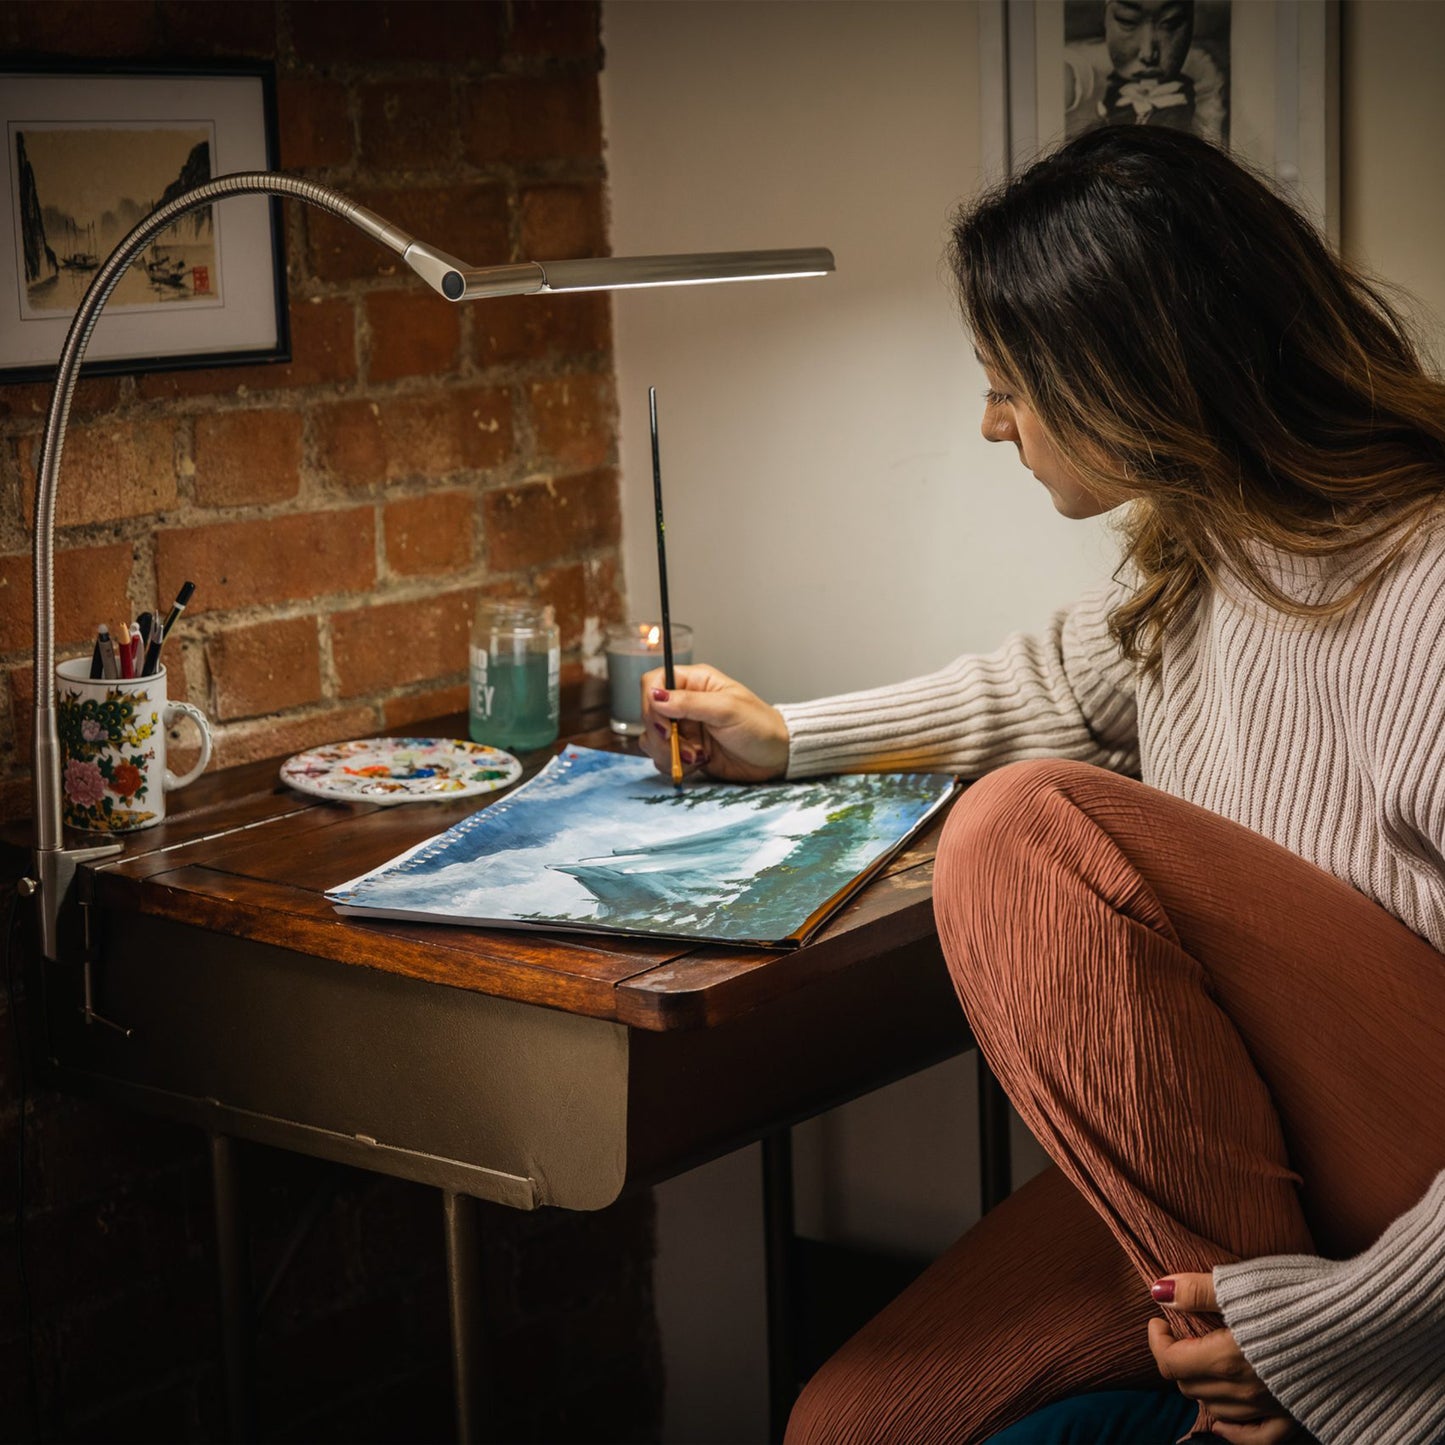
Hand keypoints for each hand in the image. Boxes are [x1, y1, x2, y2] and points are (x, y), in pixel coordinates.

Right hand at [639, 663, 789, 782]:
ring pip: (652, 739)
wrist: (776, 758)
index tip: (664, 725)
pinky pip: (663, 757)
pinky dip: (675, 765)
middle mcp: (684, 703)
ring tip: (698, 757)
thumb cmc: (760, 727)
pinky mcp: (685, 751)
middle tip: (689, 749)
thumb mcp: (727, 710)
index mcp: (695, 683)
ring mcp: (683, 728)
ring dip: (669, 753)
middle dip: (662, 737)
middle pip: (648, 715)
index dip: (651, 703)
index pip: (653, 682)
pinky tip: (698, 764)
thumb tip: (655, 696)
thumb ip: (690, 703)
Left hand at [1150, 1273, 1302, 1442]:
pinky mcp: (1297, 1416)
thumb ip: (1196, 1290)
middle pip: (1190, 1386)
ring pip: (1217, 1408)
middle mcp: (1247, 1390)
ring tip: (1201, 1359)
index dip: (1157, 1340)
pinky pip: (1256, 1437)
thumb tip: (1158, 1291)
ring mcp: (1273, 1408)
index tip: (1160, 1319)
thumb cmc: (1304, 1293)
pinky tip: (1224, 1418)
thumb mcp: (1244, 1282)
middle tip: (1181, 1331)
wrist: (1367, 1321)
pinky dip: (1234, 1429)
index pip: (1170, 1362)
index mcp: (1227, 1358)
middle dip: (1177, 1358)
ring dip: (1200, 1385)